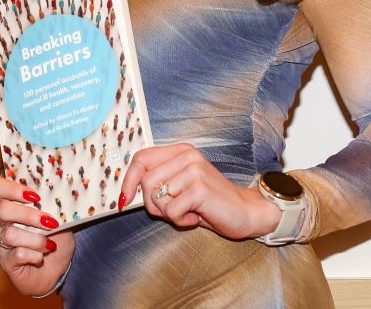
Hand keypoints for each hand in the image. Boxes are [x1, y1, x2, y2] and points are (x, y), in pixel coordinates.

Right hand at [0, 176, 72, 296]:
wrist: (58, 269)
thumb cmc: (56, 239)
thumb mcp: (60, 219)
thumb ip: (54, 206)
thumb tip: (59, 195)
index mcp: (11, 204)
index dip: (10, 188)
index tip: (34, 195)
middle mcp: (2, 222)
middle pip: (3, 211)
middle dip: (29, 216)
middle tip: (49, 223)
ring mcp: (2, 243)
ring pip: (10, 235)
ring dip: (36, 239)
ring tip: (51, 245)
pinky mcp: (7, 262)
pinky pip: (17, 255)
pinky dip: (34, 255)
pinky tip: (41, 257)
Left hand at [118, 143, 281, 239]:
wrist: (246, 212)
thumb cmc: (210, 203)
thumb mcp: (182, 186)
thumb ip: (160, 182)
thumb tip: (126, 193)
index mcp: (180, 151)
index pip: (141, 158)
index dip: (128, 180)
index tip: (124, 199)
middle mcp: (186, 155)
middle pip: (146, 181)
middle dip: (152, 204)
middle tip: (172, 211)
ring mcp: (193, 170)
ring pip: (156, 196)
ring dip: (168, 213)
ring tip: (187, 212)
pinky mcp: (199, 188)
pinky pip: (171, 211)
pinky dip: (180, 220)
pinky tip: (197, 216)